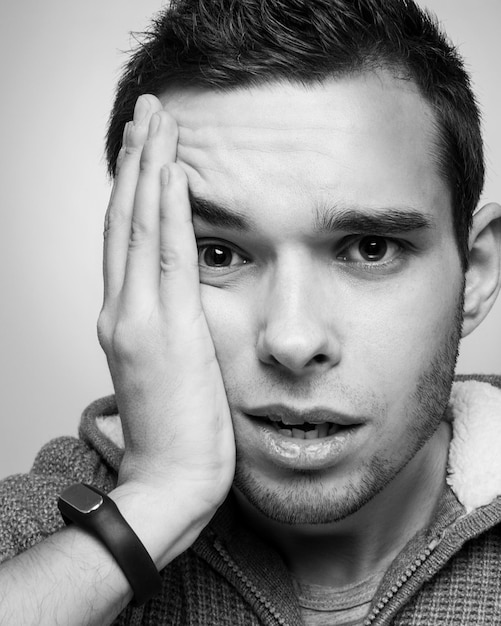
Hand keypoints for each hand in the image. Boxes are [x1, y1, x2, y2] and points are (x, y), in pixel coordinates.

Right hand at [97, 95, 235, 526]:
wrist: (170, 480)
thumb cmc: (177, 432)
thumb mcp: (171, 368)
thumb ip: (169, 329)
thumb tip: (186, 304)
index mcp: (125, 318)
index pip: (127, 239)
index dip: (135, 190)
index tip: (147, 150)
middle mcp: (121, 310)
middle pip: (125, 219)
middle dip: (137, 161)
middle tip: (146, 114)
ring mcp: (137, 318)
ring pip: (139, 226)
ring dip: (149, 168)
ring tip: (156, 122)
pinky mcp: (163, 330)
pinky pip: (166, 254)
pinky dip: (167, 209)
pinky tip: (172, 171)